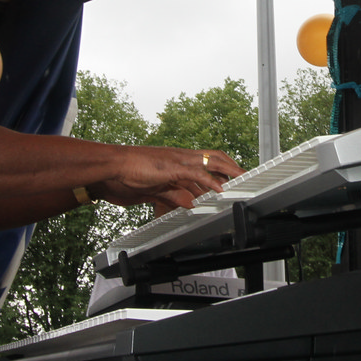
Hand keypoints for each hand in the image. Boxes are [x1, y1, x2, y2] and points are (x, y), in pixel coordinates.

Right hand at [91, 146, 244, 210]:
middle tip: (248, 177)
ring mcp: (178, 160)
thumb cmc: (129, 175)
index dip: (224, 166)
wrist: (112, 166)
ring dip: (230, 170)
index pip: (207, 160)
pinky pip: (195, 173)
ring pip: (211, 161)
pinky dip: (210, 180)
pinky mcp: (172, 167)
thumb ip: (173, 196)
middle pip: (216, 157)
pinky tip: (220, 188)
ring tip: (243, 179)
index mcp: (178, 161)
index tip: (237, 176)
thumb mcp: (157, 190)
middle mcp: (181, 157)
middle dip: (234, 166)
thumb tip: (188, 204)